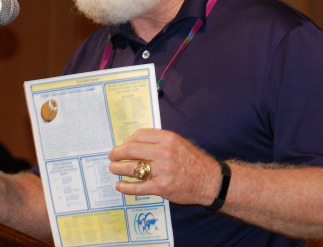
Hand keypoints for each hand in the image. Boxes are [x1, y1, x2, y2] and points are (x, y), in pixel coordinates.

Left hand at [107, 128, 221, 205]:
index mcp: (168, 138)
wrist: (210, 180)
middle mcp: (164, 153)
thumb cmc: (194, 160)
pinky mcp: (162, 188)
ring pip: (132, 168)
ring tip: (113, 169)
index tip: (123, 145)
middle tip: (111, 156)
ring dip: (118, 168)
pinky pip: (138, 187)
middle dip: (117, 153)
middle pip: (131, 150)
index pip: (139, 135)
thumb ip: (160, 141)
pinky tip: (120, 185)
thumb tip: (136, 142)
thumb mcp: (179, 142)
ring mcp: (162, 171)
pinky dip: (125, 186)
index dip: (127, 140)